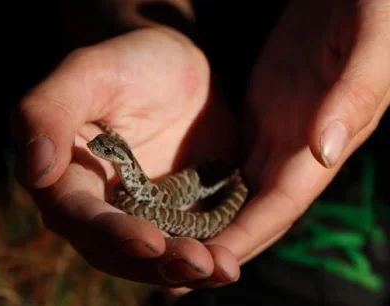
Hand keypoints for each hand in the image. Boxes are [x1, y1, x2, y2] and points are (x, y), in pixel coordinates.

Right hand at [10, 27, 240, 287]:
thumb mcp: (88, 73)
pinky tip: (230, 260)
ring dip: (188, 269)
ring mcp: (146, 211)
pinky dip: (211, 253)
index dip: (110, 233)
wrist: (176, 66)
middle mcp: (105, 204)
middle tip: (200, 265)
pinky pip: (191, 240)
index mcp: (72, 177)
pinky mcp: (180, 209)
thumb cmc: (128, 62)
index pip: (79, 216)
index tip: (148, 242)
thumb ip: (49, 112)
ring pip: (158, 256)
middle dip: (158, 263)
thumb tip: (35, 170)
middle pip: (120, 250)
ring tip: (223, 270)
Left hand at [207, 0, 389, 264]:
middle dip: (226, 243)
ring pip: (242, 192)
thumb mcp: (366, 45)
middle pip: (258, 210)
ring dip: (214, 222)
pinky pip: (233, 161)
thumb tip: (326, 150)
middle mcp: (299, 149)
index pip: (282, 203)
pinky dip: (211, 187)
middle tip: (181, 273)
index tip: (214, 263)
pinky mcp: (262, 116)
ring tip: (175, 245)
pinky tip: (186, 199)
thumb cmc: (369, 12)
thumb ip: (352, 95)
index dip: (250, 236)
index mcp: (323, 143)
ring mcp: (278, 134)